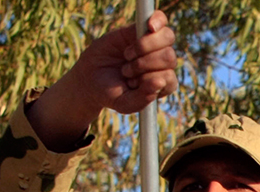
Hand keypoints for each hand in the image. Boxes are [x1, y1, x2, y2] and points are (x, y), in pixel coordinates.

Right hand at [29, 11, 176, 150]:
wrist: (90, 77)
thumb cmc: (110, 92)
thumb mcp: (124, 103)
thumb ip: (142, 99)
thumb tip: (160, 82)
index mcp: (163, 84)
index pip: (169, 78)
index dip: (149, 79)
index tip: (130, 83)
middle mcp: (162, 65)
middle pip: (169, 57)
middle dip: (144, 64)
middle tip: (126, 70)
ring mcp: (153, 46)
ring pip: (167, 39)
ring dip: (143, 47)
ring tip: (128, 56)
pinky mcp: (140, 30)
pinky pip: (160, 20)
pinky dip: (157, 21)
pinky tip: (150, 26)